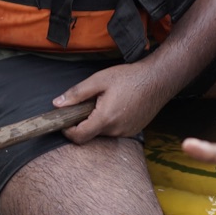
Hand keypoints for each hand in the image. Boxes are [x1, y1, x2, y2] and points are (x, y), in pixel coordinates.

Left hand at [53, 59, 174, 141]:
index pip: (78, 137)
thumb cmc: (129, 77)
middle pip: (90, 134)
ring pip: (103, 133)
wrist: (158, 79)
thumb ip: (77, 93)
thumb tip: (57, 104)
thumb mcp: (99, 80)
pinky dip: (110, 122)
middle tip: (88, 104)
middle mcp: (115, 130)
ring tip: (105, 102)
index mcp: (105, 118)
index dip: (67, 130)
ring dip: (98, 122)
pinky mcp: (133, 131)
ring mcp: (126, 132)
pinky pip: (115, 131)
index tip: (65, 120)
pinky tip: (118, 106)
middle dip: (84, 122)